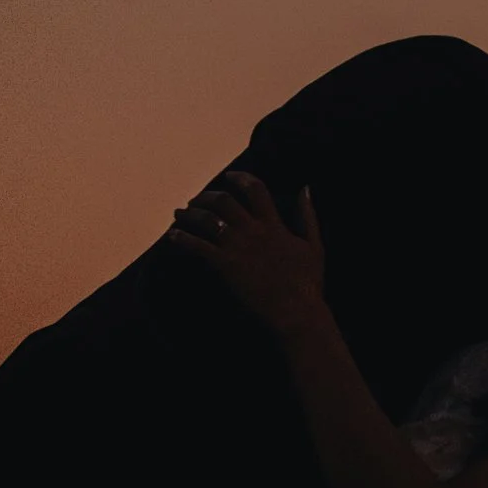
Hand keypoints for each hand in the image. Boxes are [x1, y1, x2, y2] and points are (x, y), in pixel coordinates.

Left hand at [168, 172, 327, 334]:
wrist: (296, 311)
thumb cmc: (308, 283)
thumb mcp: (314, 245)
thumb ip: (307, 215)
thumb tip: (305, 189)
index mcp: (273, 224)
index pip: (255, 189)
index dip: (240, 179)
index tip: (229, 176)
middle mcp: (253, 230)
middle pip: (223, 201)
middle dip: (207, 196)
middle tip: (197, 200)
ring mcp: (237, 247)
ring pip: (207, 220)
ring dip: (190, 214)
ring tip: (180, 215)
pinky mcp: (225, 265)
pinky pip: (198, 246)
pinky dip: (182, 239)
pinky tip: (173, 237)